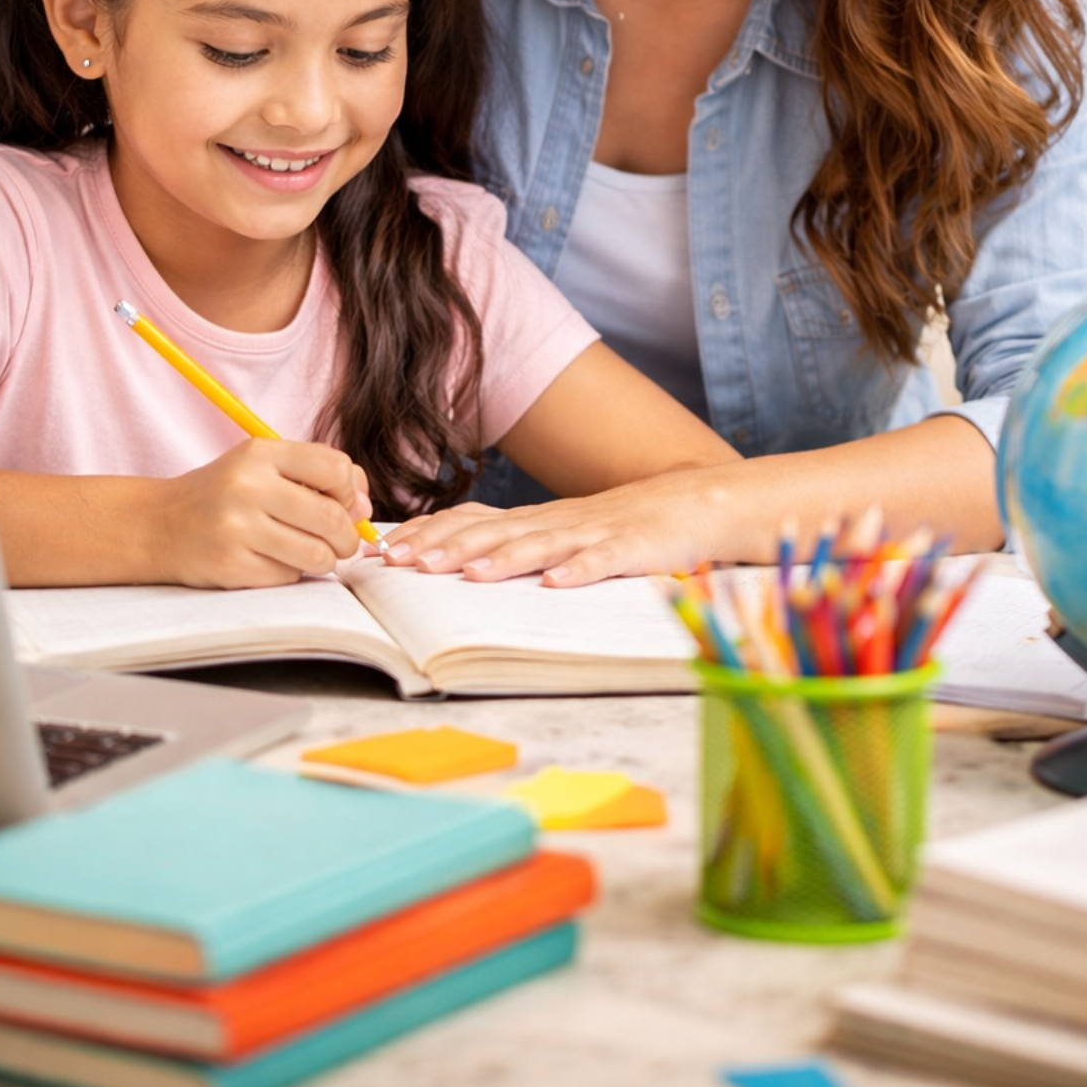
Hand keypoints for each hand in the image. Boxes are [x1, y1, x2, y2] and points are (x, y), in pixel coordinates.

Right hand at [153, 440, 372, 588]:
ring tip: (310, 553)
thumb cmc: (223, 494)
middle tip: (340, 542)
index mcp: (260, 453)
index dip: (351, 491)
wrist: (158, 525)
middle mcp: (248, 487)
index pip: (336, 468)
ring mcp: (237, 528)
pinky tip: (271, 560)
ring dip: (324, 560)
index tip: (344, 503)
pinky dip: (291, 573)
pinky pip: (289, 577)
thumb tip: (364, 508)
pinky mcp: (231, 566)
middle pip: (333, 517)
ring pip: (317, 554)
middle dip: (346, 537)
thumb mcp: (262, 466)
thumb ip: (316, 475)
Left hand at [382, 470, 773, 586]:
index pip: (473, 520)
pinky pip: (604, 561)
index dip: (431, 533)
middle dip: (447, 547)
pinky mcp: (634, 548)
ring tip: (467, 573)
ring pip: (541, 545)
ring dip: (502, 559)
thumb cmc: (625, 525)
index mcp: (538, 520)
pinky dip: (580, 571)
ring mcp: (595, 532)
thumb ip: (520, 544)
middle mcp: (558, 522)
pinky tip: (557, 584)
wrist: (697, 502)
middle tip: (405, 563)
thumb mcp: (564, 532)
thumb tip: (459, 563)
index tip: (388, 548)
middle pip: (495, 532)